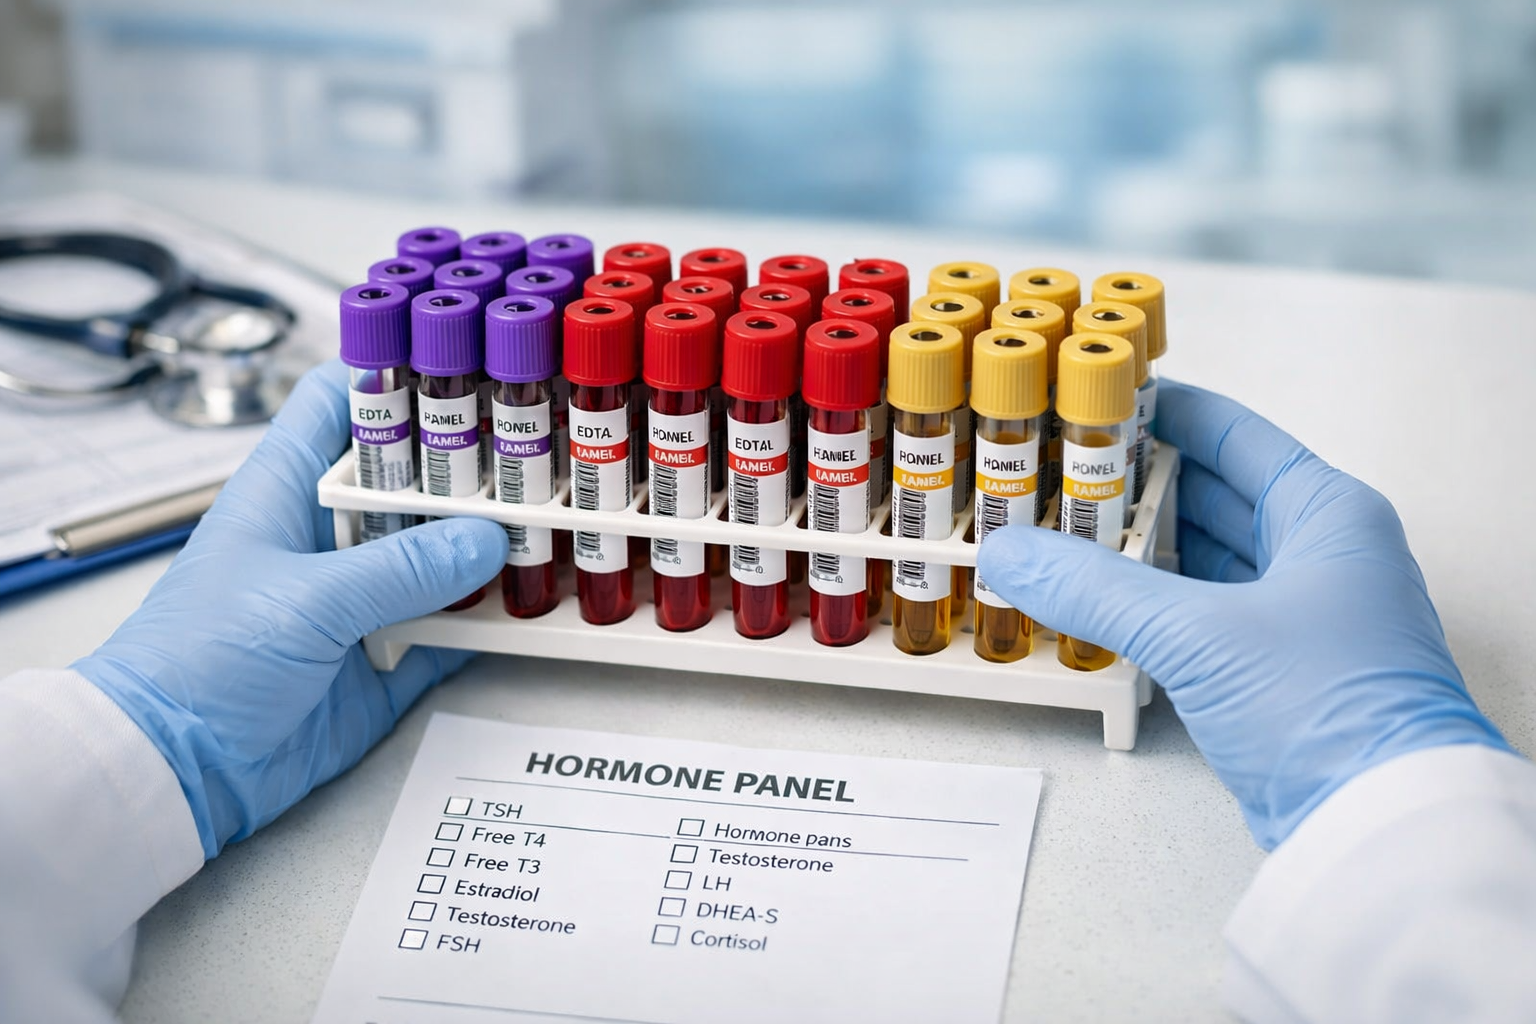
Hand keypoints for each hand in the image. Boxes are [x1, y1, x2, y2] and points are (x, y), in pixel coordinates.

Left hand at [75, 361, 507, 858]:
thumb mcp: (306, 600)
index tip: (468, 369)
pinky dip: (492, 619)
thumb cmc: (196, 664)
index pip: (342, 401)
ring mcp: (361, 595)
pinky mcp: (385, 657)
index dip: (398, 375)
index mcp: (289, 490)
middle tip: (539, 459)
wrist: (174, 772)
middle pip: (414, 476)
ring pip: (443, 551)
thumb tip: (484, 539)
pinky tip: (532, 603)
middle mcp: (330, 534)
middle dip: (473, 467)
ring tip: (553, 526)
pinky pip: (454, 627)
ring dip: (490, 545)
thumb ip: (401, 568)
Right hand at [977, 380, 1507, 848]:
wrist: (1378, 827)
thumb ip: (1094, 587)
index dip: (1158, 412)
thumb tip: (1011, 552)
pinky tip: (1094, 601)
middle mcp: (1319, 553)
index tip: (1089, 400)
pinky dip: (1149, 604)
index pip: (1231, 432)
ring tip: (1057, 533)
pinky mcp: (1274, 670)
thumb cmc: (1328, 708)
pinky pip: (1198, 613)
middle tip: (1052, 473)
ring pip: (1201, 557)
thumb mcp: (1198, 633)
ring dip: (1135, 548)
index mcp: (1325, 512)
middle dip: (1131, 485)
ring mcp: (1300, 614)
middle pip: (1210, 493)